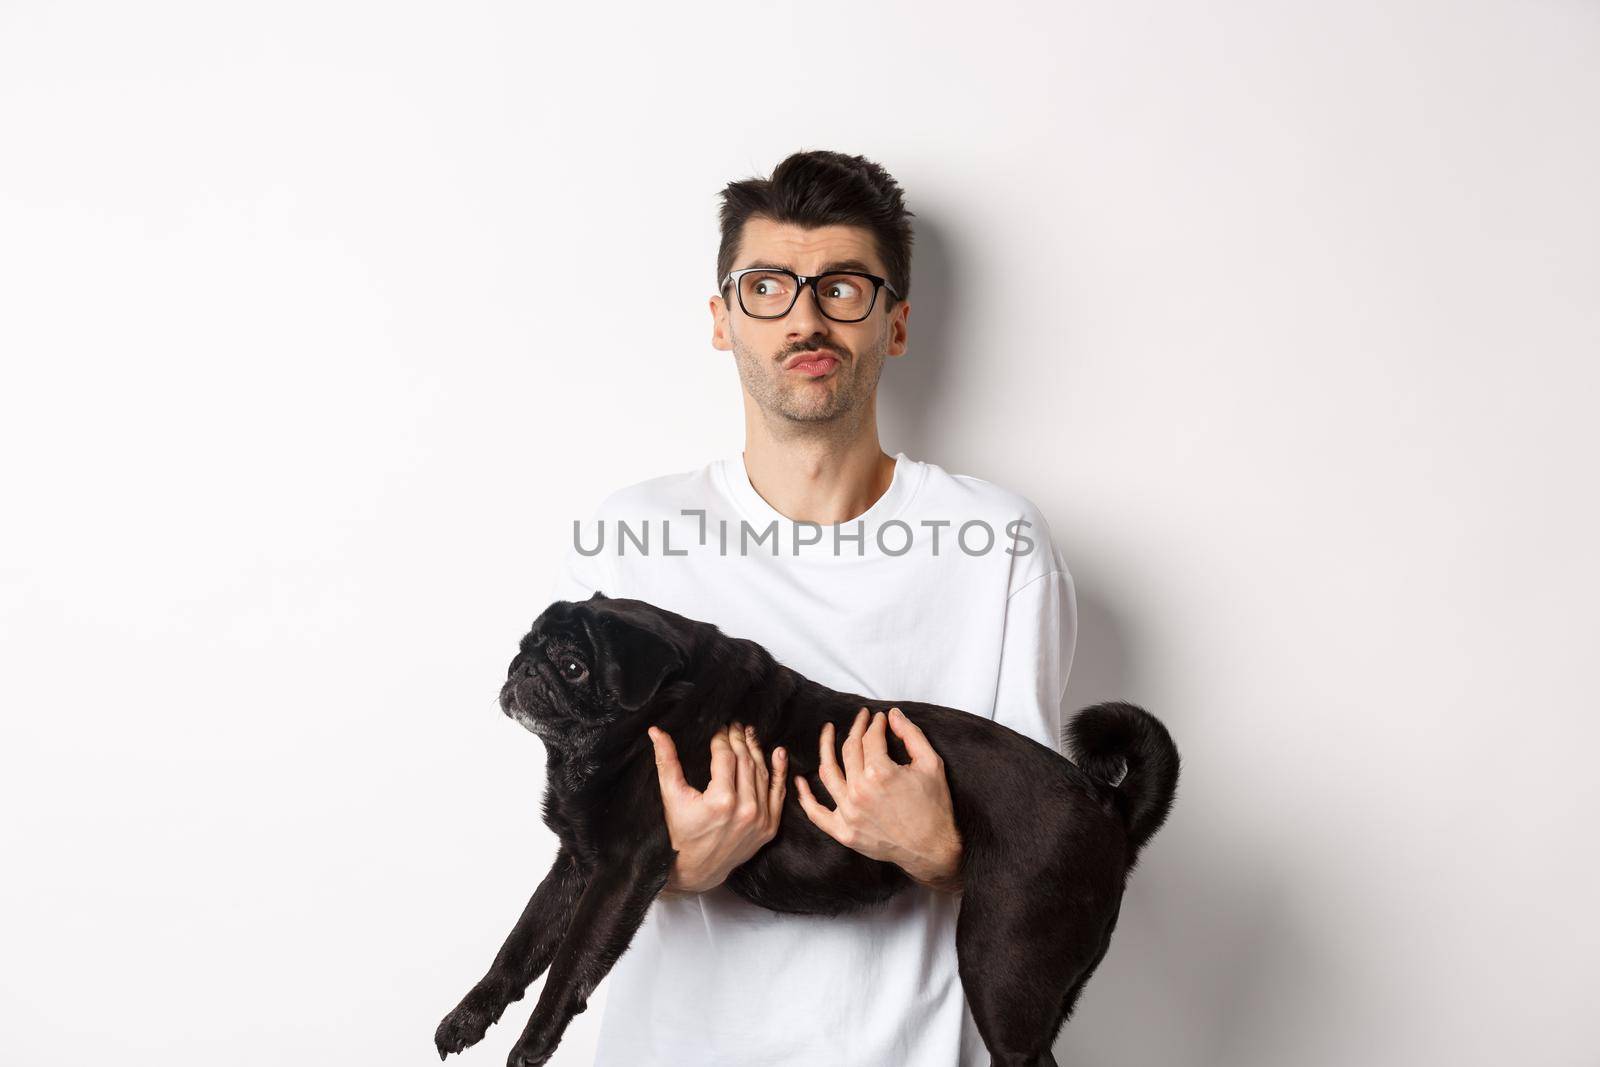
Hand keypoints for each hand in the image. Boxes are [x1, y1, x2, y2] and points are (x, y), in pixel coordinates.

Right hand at [648, 722, 786, 896]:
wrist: (698, 869)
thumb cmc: (681, 833)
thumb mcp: (671, 797)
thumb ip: (667, 762)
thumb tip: (656, 731)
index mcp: (721, 801)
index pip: (725, 757)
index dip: (721, 738)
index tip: (718, 727)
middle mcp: (746, 810)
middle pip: (745, 762)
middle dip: (738, 740)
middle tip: (734, 725)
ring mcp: (761, 819)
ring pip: (762, 774)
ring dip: (756, 750)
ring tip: (749, 733)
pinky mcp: (770, 827)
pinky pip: (777, 793)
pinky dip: (779, 772)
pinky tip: (778, 752)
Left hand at [795, 707, 963, 893]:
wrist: (933, 849)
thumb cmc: (935, 808)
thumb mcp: (931, 764)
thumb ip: (911, 734)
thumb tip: (893, 715)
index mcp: (880, 773)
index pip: (870, 738)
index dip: (875, 724)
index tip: (880, 718)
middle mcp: (859, 791)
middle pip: (849, 750)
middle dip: (856, 729)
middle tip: (861, 719)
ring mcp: (848, 813)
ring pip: (828, 772)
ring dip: (825, 748)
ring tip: (827, 732)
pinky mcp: (844, 832)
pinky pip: (816, 813)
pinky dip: (805, 797)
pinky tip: (799, 781)